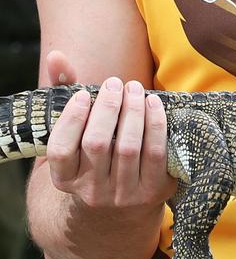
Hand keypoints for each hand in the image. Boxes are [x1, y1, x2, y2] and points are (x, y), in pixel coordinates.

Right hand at [44, 51, 175, 209]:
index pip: (60, 150)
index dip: (72, 119)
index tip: (83, 94)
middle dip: (109, 107)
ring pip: (128, 147)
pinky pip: (156, 153)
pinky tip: (154, 102)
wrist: (121, 202)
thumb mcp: (74, 129)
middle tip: (116, 83)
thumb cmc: (94, 150)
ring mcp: (122, 195)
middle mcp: (91, 192)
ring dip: (134, 111)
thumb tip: (56, 56)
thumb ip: (62, 91)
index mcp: (65, 178)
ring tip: (134, 88)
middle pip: (97, 144)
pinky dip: (156, 123)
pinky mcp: (152, 192)